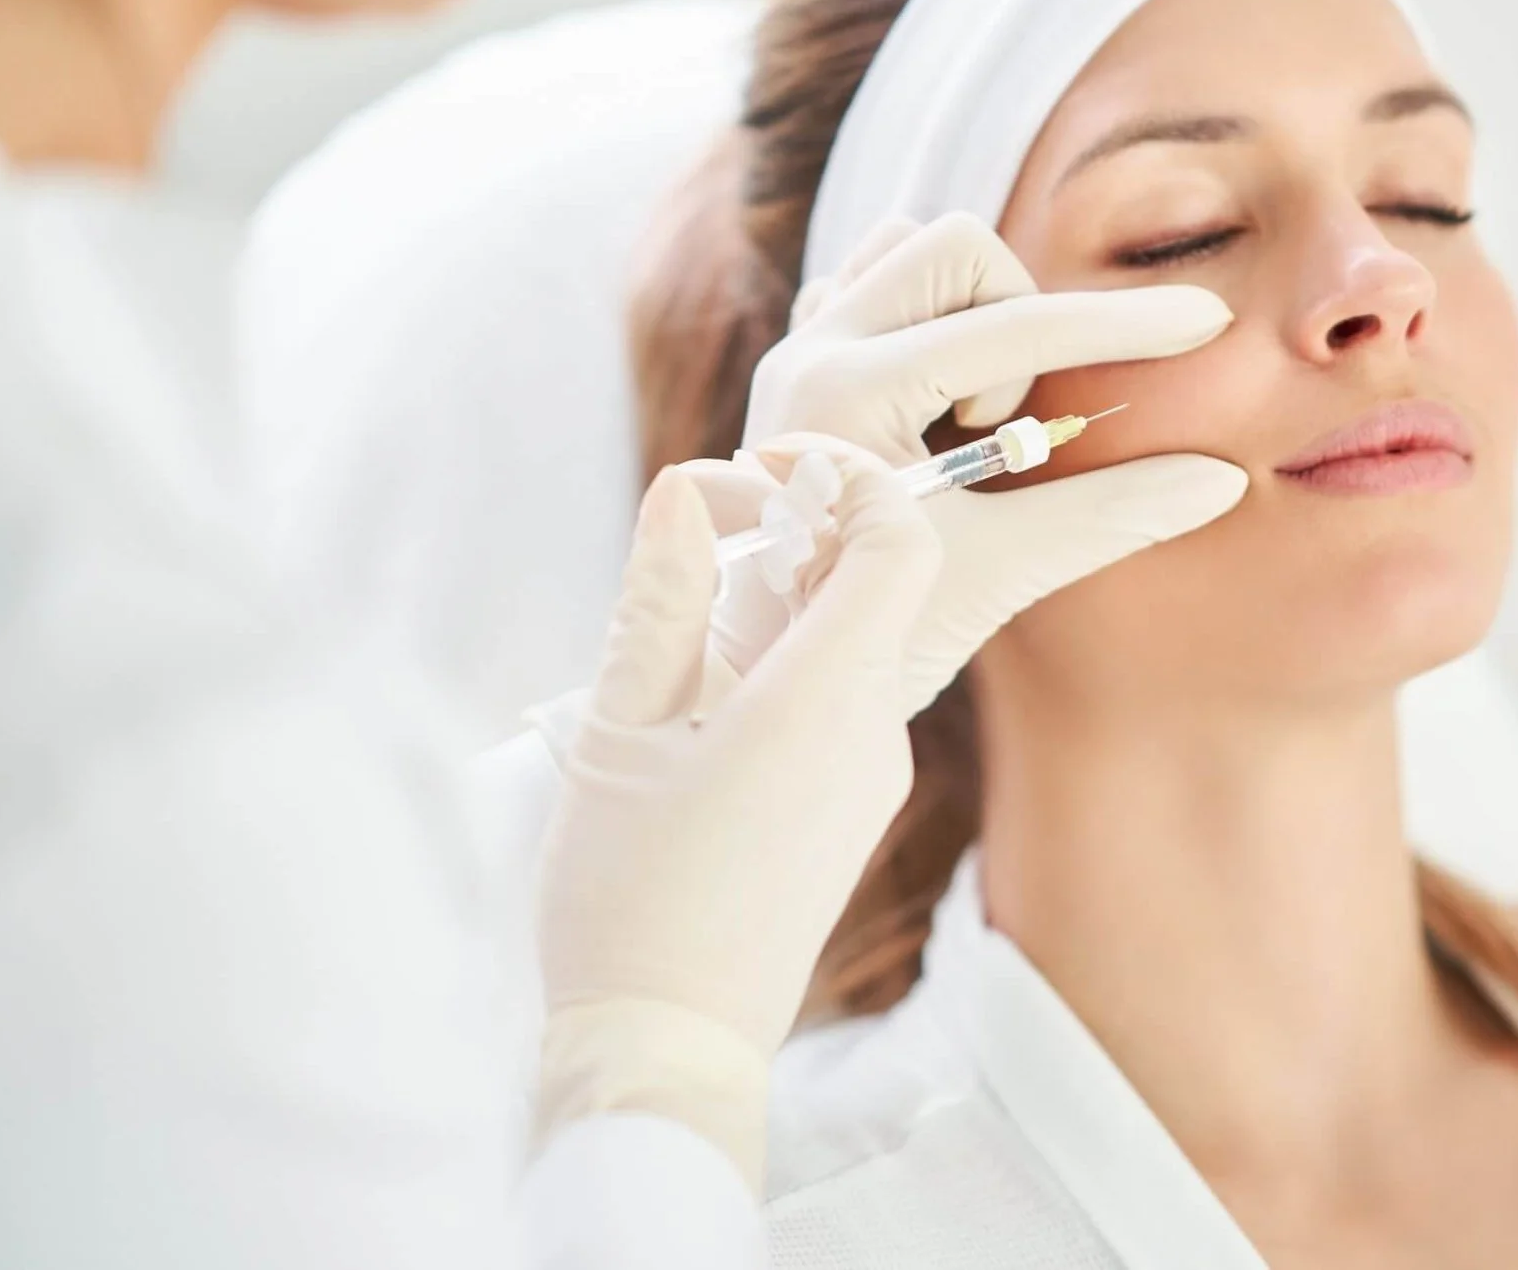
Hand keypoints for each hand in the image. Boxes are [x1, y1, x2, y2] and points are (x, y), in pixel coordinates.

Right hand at [530, 447, 938, 1182]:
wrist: (668, 1053)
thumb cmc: (628, 899)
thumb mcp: (620, 734)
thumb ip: (660, 602)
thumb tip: (685, 490)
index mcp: (822, 701)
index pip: (897, 540)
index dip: (846, 476)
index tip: (765, 464)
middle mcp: (872, 732)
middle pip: (879, 581)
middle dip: (802, 527)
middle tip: (704, 524)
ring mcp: (871, 774)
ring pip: (855, 638)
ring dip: (786, 594)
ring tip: (685, 606)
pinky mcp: (852, 807)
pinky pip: (838, 696)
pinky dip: (786, 657)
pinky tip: (701, 688)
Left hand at [732, 211, 1248, 709]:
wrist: (763, 685)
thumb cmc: (870, 637)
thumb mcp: (998, 574)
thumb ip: (1109, 514)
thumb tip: (1221, 480)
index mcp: (850, 393)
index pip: (1015, 326)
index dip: (1125, 324)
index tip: (1208, 320)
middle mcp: (811, 351)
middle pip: (954, 248)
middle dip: (1019, 318)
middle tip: (1010, 425)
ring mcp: (797, 354)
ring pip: (906, 252)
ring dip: (972, 312)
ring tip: (974, 420)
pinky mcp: (801, 370)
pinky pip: (872, 289)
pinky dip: (930, 324)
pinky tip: (941, 408)